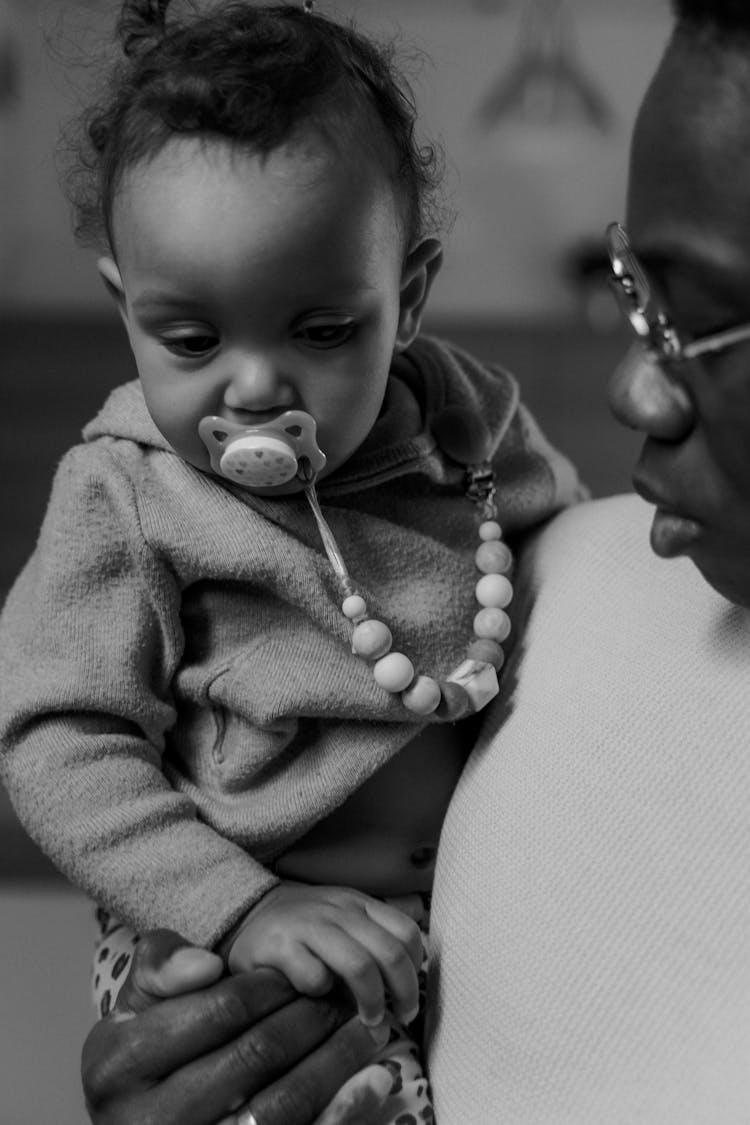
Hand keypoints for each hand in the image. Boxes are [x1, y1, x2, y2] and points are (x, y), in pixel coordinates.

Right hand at [81, 928, 390, 1124]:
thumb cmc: (140, 1060)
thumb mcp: (133, 1008)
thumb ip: (161, 969)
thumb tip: (208, 964)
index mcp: (122, 1064)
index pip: (218, 1011)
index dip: (271, 988)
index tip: (304, 974)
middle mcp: (154, 1119)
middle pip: (255, 1057)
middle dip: (311, 1019)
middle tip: (346, 996)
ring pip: (284, 1103)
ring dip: (337, 1061)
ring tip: (367, 1029)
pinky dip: (344, 1110)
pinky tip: (375, 1080)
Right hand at [225, 882, 422, 1027]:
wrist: (247, 915)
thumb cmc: (306, 929)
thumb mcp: (344, 921)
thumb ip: (375, 940)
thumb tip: (413, 980)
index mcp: (358, 904)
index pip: (406, 932)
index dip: (416, 970)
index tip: (411, 997)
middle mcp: (338, 911)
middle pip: (389, 952)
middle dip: (404, 993)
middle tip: (401, 1018)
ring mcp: (309, 925)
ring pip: (360, 965)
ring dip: (372, 1001)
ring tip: (369, 1020)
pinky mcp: (280, 946)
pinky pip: (315, 978)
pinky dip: (323, 995)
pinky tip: (318, 999)